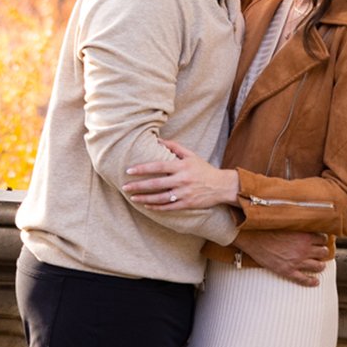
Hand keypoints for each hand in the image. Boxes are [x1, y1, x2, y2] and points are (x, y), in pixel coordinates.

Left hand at [121, 137, 239, 210]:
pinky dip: (157, 207)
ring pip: (160, 197)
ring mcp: (184, 193)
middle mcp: (182, 180)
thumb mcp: (190, 155)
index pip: (158, 166)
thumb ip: (174, 147)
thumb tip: (157, 140)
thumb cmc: (203, 169)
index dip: (143, 168)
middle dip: (138, 186)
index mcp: (181, 166)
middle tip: (124, 186)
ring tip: (132, 197)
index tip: (129, 170)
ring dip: (145, 198)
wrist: (221, 186)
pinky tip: (147, 206)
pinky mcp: (187, 204)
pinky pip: (169, 207)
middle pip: (156, 183)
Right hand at [234, 230, 330, 286]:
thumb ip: (298, 226)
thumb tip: (304, 224)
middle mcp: (304, 249)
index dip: (322, 239)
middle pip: (323, 252)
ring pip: (318, 266)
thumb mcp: (286, 224)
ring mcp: (297, 261)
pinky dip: (312, 281)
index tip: (320, 240)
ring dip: (321, 265)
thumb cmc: (266, 229)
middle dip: (323, 252)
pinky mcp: (288, 271)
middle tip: (320, 252)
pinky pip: (304, 279)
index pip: (322, 238)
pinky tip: (315, 281)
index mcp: (304, 236)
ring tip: (320, 265)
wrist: (252, 238)